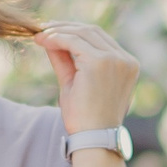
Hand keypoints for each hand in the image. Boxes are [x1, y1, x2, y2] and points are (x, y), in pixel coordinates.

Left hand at [32, 21, 139, 135]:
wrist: (93, 139)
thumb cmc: (86, 119)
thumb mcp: (75, 83)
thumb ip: (66, 60)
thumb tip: (51, 39)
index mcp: (127, 65)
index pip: (100, 39)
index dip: (76, 32)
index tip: (55, 33)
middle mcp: (125, 59)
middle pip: (92, 31)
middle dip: (66, 27)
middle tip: (44, 29)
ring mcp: (114, 59)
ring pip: (82, 33)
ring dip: (58, 32)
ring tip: (39, 36)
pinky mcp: (99, 62)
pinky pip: (73, 41)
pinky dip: (57, 38)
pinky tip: (42, 40)